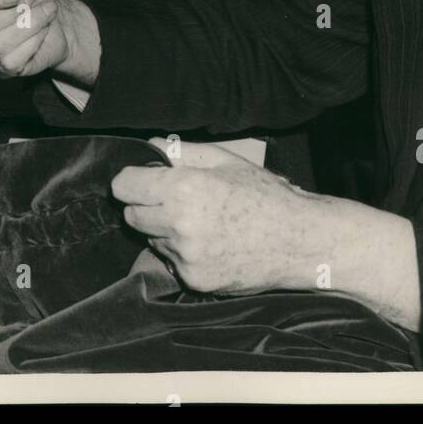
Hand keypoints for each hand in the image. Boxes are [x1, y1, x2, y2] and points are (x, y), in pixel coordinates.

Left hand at [112, 139, 316, 295]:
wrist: (299, 241)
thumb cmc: (266, 196)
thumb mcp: (227, 161)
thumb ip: (183, 151)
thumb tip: (152, 144)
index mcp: (184, 188)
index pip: (124, 186)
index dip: (132, 181)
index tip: (142, 181)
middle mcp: (178, 224)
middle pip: (131, 215)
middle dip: (146, 206)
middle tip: (176, 202)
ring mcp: (185, 256)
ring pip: (152, 240)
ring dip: (165, 231)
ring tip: (201, 224)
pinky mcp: (193, 279)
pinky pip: (172, 262)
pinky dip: (183, 254)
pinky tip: (212, 244)